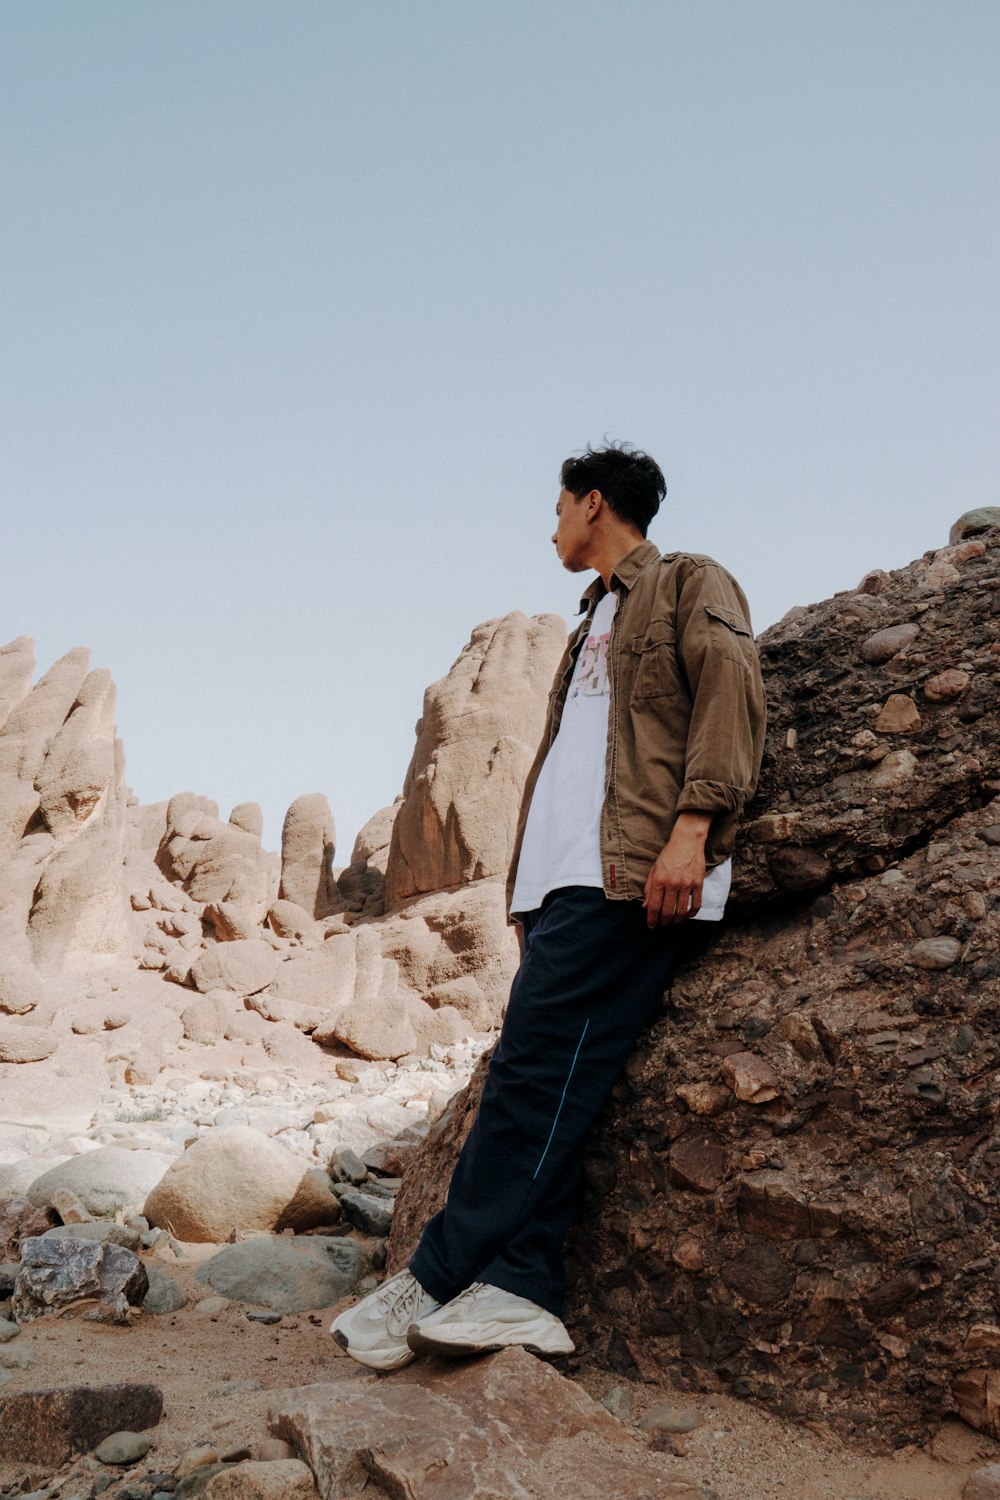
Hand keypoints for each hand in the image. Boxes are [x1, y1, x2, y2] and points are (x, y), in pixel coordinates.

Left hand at [642, 813, 711, 927]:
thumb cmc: (669, 855)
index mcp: (659, 880)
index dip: (652, 919)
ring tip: (674, 921)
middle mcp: (672, 883)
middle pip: (668, 911)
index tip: (651, 925)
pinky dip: (692, 913)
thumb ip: (649, 888)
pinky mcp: (698, 883)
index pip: (654, 906)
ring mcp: (687, 884)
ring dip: (677, 920)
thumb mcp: (654, 870)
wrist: (687, 841)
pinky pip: (696, 904)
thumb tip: (645, 906)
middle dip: (664, 921)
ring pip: (682, 911)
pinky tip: (688, 915)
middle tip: (663, 924)